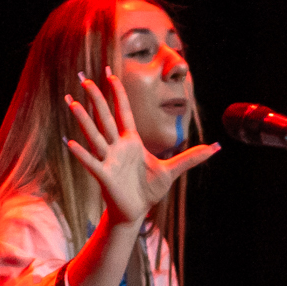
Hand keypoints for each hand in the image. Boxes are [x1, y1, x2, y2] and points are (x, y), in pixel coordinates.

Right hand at [59, 71, 214, 229]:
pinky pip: (91, 162)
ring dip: (83, 119)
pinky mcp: (104, 175)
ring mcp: (108, 159)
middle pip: (105, 117)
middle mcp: (117, 146)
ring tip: (71, 102)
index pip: (123, 111)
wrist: (137, 211)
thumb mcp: (172, 170)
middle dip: (96, 98)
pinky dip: (81, 153)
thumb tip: (216, 147)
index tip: (110, 74)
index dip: (117, 92)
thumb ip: (192, 157)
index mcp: (131, 141)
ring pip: (94, 135)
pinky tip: (71, 143)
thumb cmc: (149, 190)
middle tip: (84, 78)